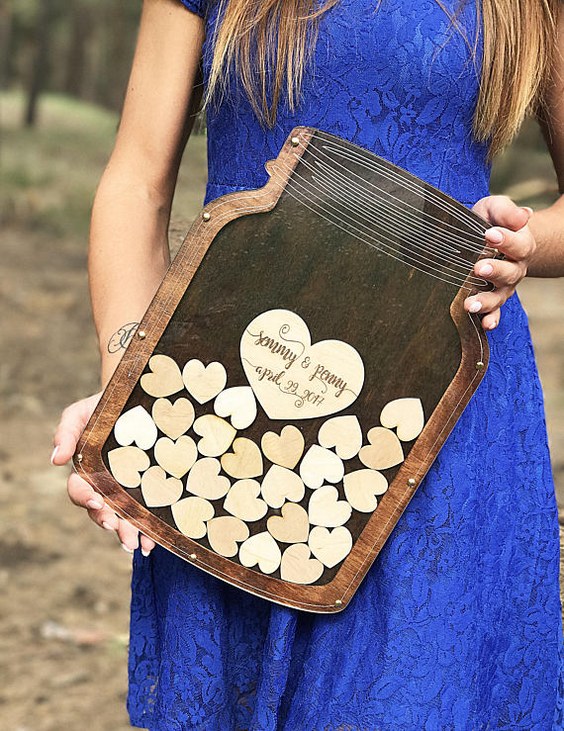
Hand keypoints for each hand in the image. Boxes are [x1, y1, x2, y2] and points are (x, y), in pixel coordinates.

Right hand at [51, 393, 155, 555]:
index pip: (79, 490)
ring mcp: (124, 490)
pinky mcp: (145, 491)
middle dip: (107, 522)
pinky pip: (143, 515)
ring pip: (122, 518)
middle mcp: (102, 485)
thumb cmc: (101, 408)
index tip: (97, 502)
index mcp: (84, 471)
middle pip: (101, 511)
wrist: (134, 400)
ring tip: (134, 544)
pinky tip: (153, 541)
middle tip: (116, 528)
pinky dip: (146, 532)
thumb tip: (56, 460)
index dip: (85, 498)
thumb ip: (66, 433)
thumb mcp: (79, 414)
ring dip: (126, 533)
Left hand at [467, 195, 535, 330]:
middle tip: (479, 267)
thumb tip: (523, 215)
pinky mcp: (493, 298)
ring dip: (487, 301)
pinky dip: (491, 319)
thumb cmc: (490, 222)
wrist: (489, 239)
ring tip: (471, 304)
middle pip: (511, 272)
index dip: (506, 240)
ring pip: (500, 295)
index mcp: (520, 244)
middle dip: (495, 270)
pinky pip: (495, 312)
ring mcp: (505, 285)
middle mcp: (515, 267)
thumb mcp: (494, 209)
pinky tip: (484, 325)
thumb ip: (505, 211)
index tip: (489, 234)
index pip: (519, 243)